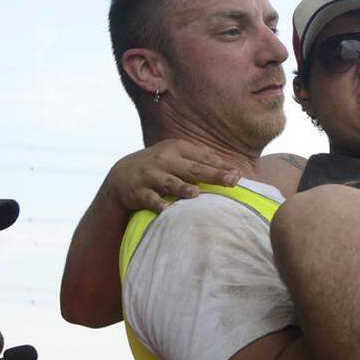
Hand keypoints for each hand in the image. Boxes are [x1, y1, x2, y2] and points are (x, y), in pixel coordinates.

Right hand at [105, 141, 240, 213]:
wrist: (121, 175)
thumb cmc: (159, 167)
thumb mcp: (176, 156)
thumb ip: (200, 161)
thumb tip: (232, 170)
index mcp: (177, 148)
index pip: (203, 157)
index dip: (221, 166)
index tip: (238, 175)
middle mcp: (165, 160)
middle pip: (193, 169)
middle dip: (213, 175)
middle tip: (231, 181)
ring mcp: (151, 175)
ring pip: (170, 182)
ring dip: (182, 188)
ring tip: (195, 193)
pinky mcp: (138, 191)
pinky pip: (150, 199)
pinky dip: (158, 204)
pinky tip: (166, 210)